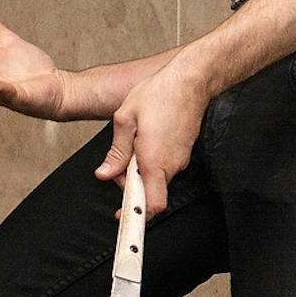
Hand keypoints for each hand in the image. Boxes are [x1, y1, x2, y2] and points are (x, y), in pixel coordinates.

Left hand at [93, 56, 209, 217]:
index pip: (152, 204)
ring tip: (134, 141)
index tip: (122, 216)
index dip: (136, 214)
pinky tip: (146, 137)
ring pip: (156, 178)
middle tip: (119, 162)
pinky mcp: (184, 152)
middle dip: (130, 183)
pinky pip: (164, 165)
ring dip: (141, 169)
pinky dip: (152, 160)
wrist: (190, 79)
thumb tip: (105, 174)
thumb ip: (116, 152)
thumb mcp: (125, 119)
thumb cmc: (159, 93)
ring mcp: (181, 159)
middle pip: (150, 192)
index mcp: (154, 160)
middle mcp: (171, 164)